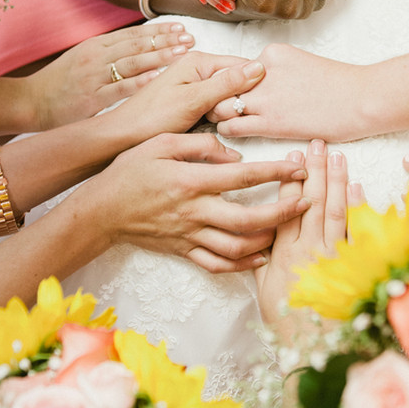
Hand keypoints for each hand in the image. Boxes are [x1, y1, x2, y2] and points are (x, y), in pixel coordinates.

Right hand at [25, 23, 194, 129]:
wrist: (31, 101)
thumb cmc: (59, 84)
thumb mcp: (82, 59)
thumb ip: (108, 53)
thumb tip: (137, 48)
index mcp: (96, 45)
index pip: (133, 34)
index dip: (158, 30)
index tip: (180, 28)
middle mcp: (96, 56)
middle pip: (137, 44)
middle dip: (166, 40)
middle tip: (189, 39)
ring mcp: (94, 76)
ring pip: (132, 62)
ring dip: (159, 56)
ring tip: (181, 53)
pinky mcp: (92, 97)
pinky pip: (120, 87)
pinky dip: (140, 81)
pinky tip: (158, 77)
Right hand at [86, 132, 310, 272]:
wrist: (101, 210)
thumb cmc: (130, 171)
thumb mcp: (161, 143)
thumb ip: (200, 143)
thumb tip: (233, 153)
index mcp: (191, 181)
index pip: (243, 176)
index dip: (276, 173)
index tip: (299, 168)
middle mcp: (194, 211)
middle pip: (248, 218)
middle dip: (283, 212)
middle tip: (306, 202)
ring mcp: (190, 235)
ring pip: (237, 246)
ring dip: (267, 239)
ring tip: (287, 227)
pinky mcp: (184, 250)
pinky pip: (218, 264)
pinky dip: (243, 265)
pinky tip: (260, 257)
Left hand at [114, 49, 269, 144]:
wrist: (125, 135)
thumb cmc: (152, 117)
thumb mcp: (194, 100)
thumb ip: (227, 83)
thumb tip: (259, 67)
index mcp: (199, 60)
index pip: (243, 65)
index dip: (255, 84)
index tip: (258, 102)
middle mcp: (197, 67)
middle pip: (236, 79)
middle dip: (239, 97)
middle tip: (228, 114)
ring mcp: (194, 84)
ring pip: (227, 94)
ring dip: (229, 108)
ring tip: (215, 119)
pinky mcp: (191, 100)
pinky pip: (216, 104)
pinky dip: (219, 114)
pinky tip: (212, 123)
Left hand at [207, 43, 367, 141]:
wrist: (364, 99)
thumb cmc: (340, 86)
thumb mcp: (303, 64)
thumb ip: (278, 71)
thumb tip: (262, 84)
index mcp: (271, 54)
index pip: (235, 68)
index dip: (230, 84)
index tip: (231, 95)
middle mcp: (262, 71)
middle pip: (222, 84)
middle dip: (216, 97)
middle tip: (215, 109)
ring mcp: (264, 96)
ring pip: (220, 105)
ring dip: (217, 115)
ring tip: (220, 122)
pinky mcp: (270, 121)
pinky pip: (231, 126)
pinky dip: (226, 131)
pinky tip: (232, 135)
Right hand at [256, 142, 364, 324]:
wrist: (313, 351)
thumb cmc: (287, 322)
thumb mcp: (263, 292)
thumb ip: (258, 261)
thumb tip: (257, 234)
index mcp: (282, 256)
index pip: (284, 210)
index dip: (288, 183)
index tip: (292, 160)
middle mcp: (307, 253)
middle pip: (311, 204)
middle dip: (314, 172)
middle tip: (317, 146)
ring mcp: (333, 259)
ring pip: (334, 212)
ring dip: (336, 182)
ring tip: (337, 157)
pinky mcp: (353, 269)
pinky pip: (357, 234)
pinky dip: (359, 210)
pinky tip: (358, 189)